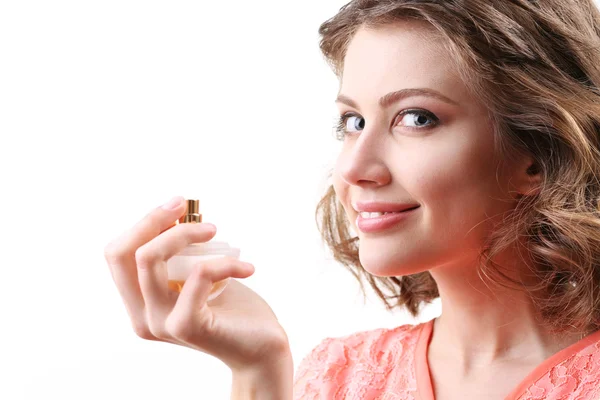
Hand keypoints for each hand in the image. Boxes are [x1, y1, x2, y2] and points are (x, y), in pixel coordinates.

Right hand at [104, 196, 290, 370]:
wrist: (260, 347)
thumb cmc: (231, 307)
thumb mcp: (197, 274)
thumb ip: (180, 253)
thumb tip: (175, 211)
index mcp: (140, 303)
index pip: (117, 254)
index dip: (143, 223)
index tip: (177, 205)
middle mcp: (142, 316)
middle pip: (123, 254)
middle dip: (153, 219)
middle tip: (186, 206)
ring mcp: (160, 323)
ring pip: (149, 259)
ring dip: (186, 233)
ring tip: (216, 232)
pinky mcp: (186, 325)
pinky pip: (198, 274)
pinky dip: (224, 261)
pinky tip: (246, 267)